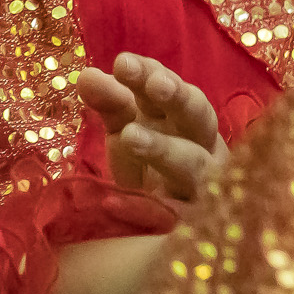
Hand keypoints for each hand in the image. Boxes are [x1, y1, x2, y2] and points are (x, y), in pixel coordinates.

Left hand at [77, 54, 223, 216]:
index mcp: (185, 118)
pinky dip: (170, 209)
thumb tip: (87, 73)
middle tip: (154, 85)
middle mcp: (204, 146)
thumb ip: (111, 104)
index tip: (123, 62)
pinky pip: (188, 214)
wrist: (162, 230)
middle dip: (178, 98)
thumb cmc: (150, 170)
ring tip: (130, 136)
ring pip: (194, 163)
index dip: (152, 74)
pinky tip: (148, 202)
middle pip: (199, 117)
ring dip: (165, 148)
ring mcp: (207, 184)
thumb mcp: (126, 132)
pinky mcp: (200, 221)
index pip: (173, 89)